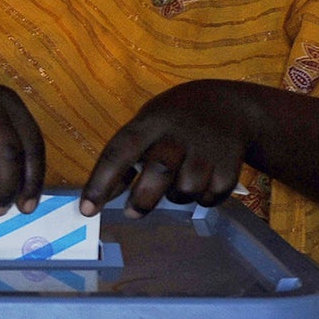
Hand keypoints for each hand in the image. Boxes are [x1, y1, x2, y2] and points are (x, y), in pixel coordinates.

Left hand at [81, 81, 251, 217]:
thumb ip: (126, 157)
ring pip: (186, 189)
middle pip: (159, 170)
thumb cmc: (174, 121)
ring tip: (175, 184)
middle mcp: (178, 134)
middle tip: (132, 212)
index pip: (120, 151)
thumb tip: (105, 195)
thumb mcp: (146, 126)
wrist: (229, 106)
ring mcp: (207, 149)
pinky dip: (202, 198)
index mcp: (150, 122)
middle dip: (142, 199)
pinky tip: (202, 182)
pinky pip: (210, 196)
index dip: (101, 182)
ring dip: (175, 197)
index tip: (87, 209)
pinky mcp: (230, 165)